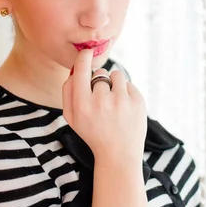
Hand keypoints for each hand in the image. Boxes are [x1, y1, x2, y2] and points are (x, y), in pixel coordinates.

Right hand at [62, 49, 146, 166]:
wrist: (118, 154)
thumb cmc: (93, 132)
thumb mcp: (72, 118)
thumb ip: (68, 92)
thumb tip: (74, 68)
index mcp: (82, 106)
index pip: (80, 70)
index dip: (84, 57)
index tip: (87, 52)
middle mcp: (101, 102)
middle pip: (99, 74)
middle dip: (100, 82)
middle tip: (102, 100)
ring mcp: (121, 101)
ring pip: (115, 74)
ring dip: (114, 84)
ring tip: (114, 103)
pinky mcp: (137, 102)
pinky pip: (128, 83)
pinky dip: (125, 92)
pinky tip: (124, 109)